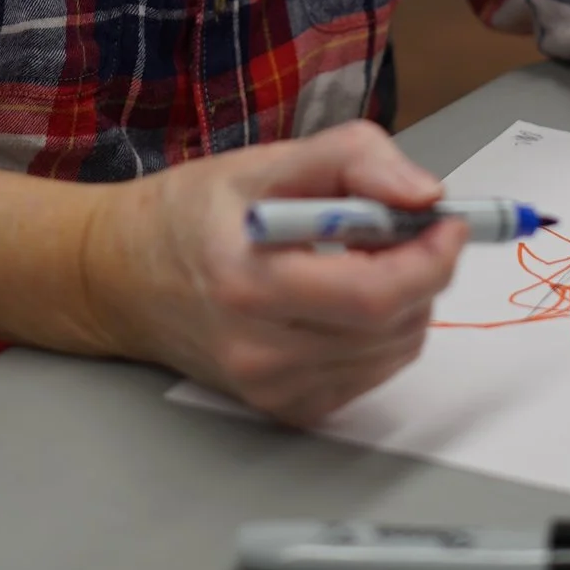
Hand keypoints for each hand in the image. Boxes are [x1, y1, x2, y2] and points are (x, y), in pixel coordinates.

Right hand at [82, 121, 466, 423]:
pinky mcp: (284, 409)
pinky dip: (379, 333)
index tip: (447, 221)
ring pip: (391, 353)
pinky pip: (367, 373)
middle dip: (423, 272)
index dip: (428, 258)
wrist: (123, 278)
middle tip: (413, 229)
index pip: (374, 294)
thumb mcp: (270, 160)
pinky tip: (342, 296)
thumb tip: (425, 194)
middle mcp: (260, 351)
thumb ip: (356, 161)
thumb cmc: (193, 212)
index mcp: (251, 283)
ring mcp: (272, 389)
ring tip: (367, 257)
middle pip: (391, 327)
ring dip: (406, 302)